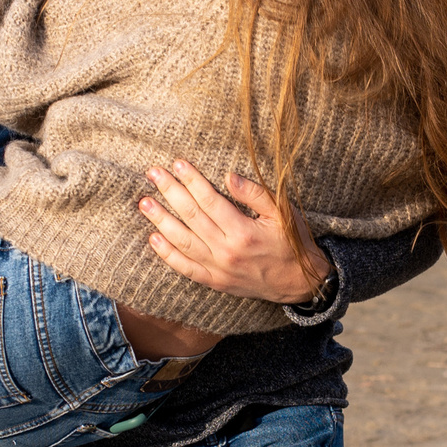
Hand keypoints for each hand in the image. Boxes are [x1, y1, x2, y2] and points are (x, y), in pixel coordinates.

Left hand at [139, 161, 334, 303]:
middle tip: (153, 174)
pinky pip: (186, 269)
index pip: (210, 201)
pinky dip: (168, 255)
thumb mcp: (283, 213)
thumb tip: (228, 177)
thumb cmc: (293, 242)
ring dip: (161, 221)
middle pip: (191, 218)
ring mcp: (219, 270)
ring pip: (183, 242)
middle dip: (170, 192)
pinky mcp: (216, 282)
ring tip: (145, 202)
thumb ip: (255, 194)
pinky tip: (153, 239)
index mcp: (244, 232)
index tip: (178, 164)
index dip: (192, 181)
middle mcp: (227, 252)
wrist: (301, 282)